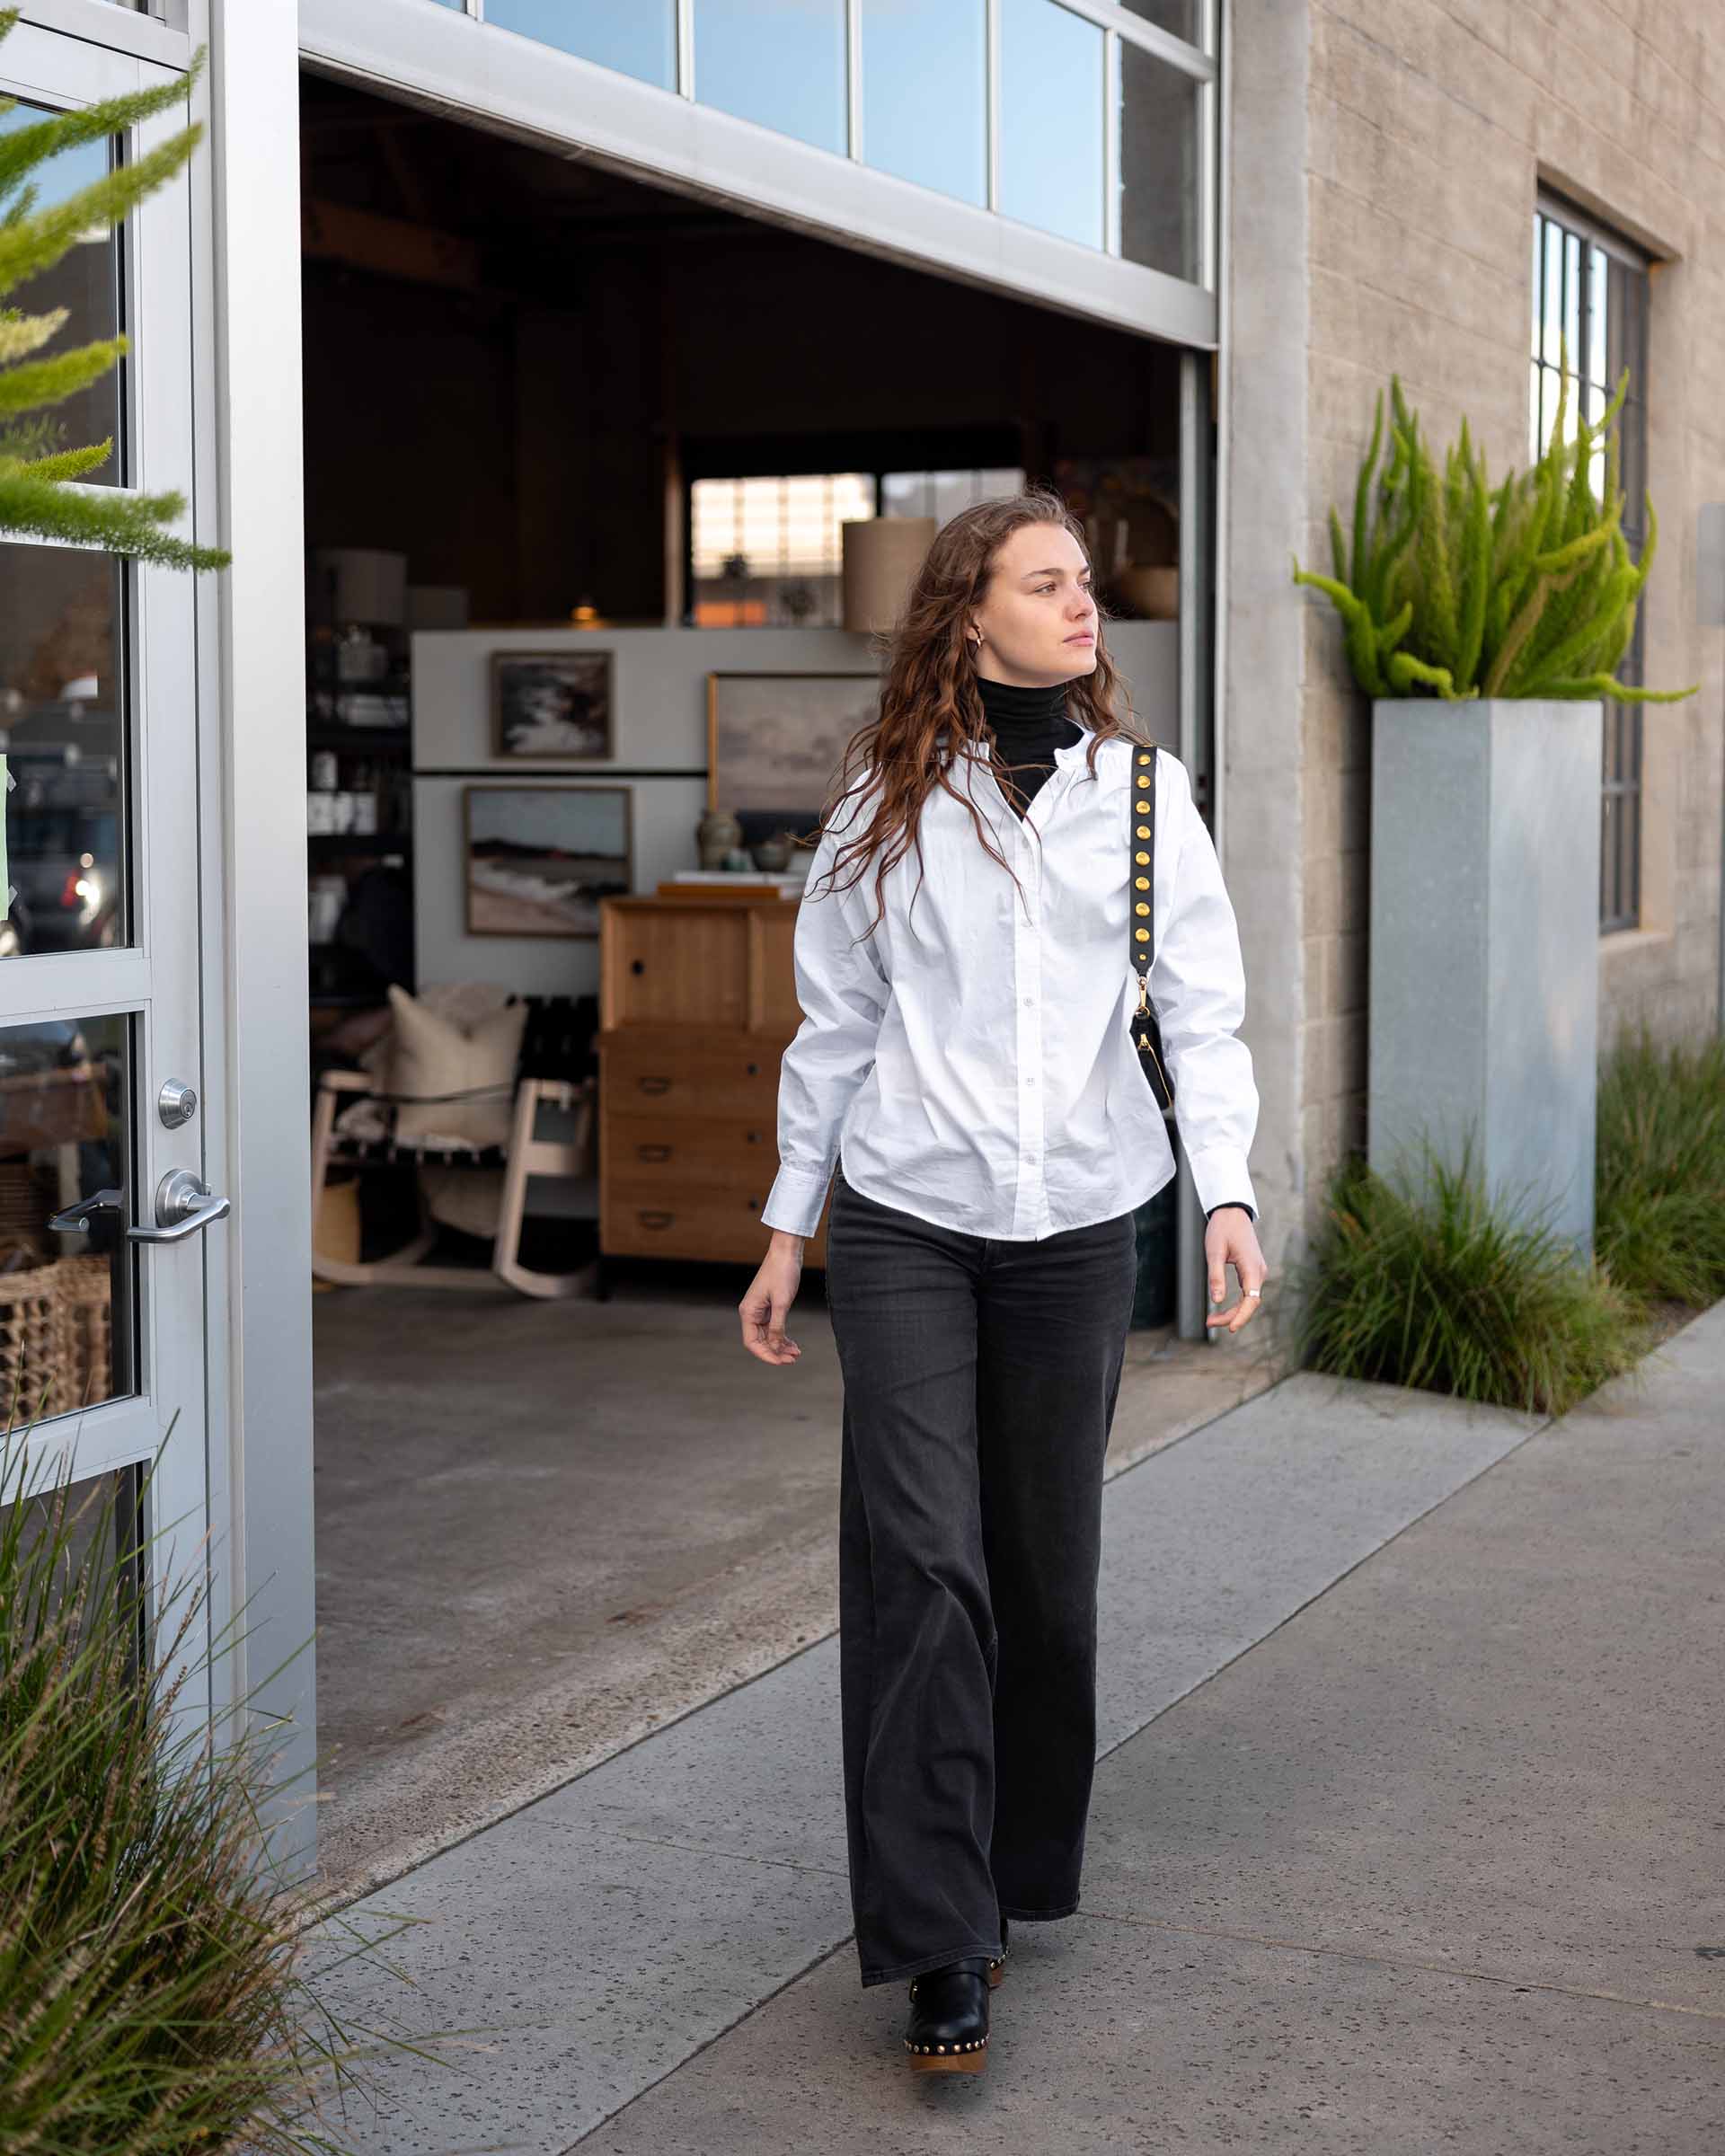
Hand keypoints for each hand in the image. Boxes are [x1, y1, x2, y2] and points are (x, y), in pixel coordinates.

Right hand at [740, 1233, 804, 1365]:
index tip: (781, 1362)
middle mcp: (751, 1313)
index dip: (766, 1355)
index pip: (752, 1343)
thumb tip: (775, 1347)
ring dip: (780, 1346)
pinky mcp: (770, 1307)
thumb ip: (778, 1326)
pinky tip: (793, 1344)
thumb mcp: (782, 1302)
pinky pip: (773, 1328)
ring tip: (796, 1353)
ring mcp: (760, 1310)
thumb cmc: (782, 1273)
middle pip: (760, 1341)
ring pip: (768, 1336)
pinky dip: (782, 1337)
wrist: (786, 1252)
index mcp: (748, 1312)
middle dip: (776, 1352)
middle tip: (793, 1358)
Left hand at [1204, 1206, 1266, 1331]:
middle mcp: (1259, 1271)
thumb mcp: (1214, 1252)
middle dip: (1231, 1316)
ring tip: (1211, 1320)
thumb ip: (1216, 1276)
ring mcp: (1257, 1271)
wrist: (1232, 1212)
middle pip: (1249, 1303)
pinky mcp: (1252, 1270)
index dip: (1242, 1316)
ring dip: (1233, 1312)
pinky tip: (1223, 1310)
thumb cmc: (1222, 1229)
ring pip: (1248, 1299)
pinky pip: (1247, 1292)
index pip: (1252, 1299)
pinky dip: (1236, 1303)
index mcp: (1252, 1267)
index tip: (1231, 1329)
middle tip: (1209, 1323)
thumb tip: (1216, 1300)